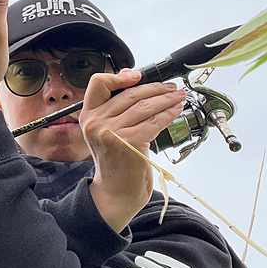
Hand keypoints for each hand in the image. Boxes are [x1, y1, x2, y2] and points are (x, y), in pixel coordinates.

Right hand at [79, 70, 185, 231]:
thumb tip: (130, 78)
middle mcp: (96, 123)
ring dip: (167, 99)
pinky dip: (169, 114)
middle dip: (156, 87)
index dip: (120, 76)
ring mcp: (111, 133)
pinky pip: (154, 121)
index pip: (98, 83)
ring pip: (145, 106)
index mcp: (88, 116)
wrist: (115, 192)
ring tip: (178, 96)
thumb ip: (114, 108)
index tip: (138, 76)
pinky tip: (176, 111)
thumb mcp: (105, 132)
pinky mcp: (129, 143)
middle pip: (130, 93)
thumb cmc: (115, 162)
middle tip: (171, 87)